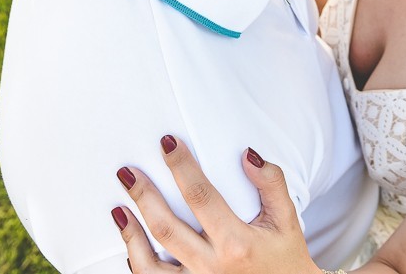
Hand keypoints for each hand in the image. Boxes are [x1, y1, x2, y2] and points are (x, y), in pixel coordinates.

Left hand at [112, 136, 321, 273]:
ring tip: (119, 209)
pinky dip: (137, 263)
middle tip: (127, 172)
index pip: (201, 197)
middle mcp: (212, 266)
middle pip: (167, 228)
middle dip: (144, 196)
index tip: (168, 143)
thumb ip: (271, 183)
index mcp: (237, 243)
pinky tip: (129, 245)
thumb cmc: (284, 257)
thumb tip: (247, 156)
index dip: (182, 167)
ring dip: (132, 234)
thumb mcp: (287, 218)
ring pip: (151, 263)